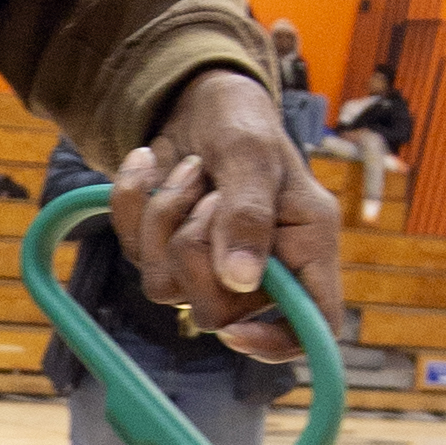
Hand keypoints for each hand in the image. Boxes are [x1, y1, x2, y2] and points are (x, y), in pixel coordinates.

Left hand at [116, 71, 343, 358]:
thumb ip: (248, 214)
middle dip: (196, 245)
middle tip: (209, 192)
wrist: (196, 99)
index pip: (313, 327)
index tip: (236, 333)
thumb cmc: (242, 121)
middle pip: (217, 312)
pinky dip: (133, 202)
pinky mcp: (165, 254)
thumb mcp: (251, 153)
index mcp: (306, 248)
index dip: (278, 345)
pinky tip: (149, 164)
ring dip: (165, 217)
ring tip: (190, 170)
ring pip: (165, 288)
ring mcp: (208, 268)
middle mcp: (262, 270)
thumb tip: (240, 279)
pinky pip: (132, 253)